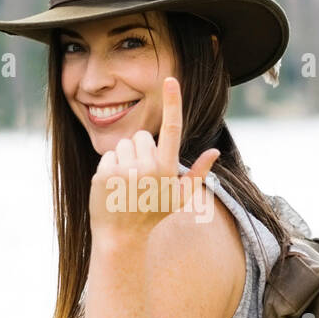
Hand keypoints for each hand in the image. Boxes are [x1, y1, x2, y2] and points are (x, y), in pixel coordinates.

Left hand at [89, 77, 220, 238]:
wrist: (121, 238)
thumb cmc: (153, 217)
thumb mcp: (179, 198)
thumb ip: (197, 173)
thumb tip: (215, 152)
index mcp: (167, 170)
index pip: (172, 128)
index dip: (172, 102)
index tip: (170, 80)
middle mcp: (147, 168)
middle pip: (142, 136)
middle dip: (141, 150)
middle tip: (141, 175)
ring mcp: (124, 171)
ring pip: (123, 144)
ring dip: (125, 158)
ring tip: (127, 182)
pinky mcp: (103, 174)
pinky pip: (108, 155)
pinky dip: (110, 167)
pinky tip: (114, 186)